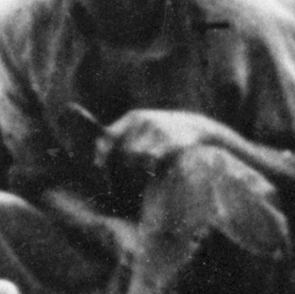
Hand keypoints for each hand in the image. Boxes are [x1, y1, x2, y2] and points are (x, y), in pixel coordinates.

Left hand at [104, 107, 223, 175]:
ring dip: (138, 169)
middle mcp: (145, 121)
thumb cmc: (162, 131)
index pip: (109, 135)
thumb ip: (123, 138)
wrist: (196, 126)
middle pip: (123, 151)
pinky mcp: (171, 142)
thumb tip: (99, 162)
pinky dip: (151, 169)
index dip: (102, 152)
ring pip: (137, 157)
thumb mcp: (143, 127)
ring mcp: (159, 131)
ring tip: (145, 170)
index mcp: (134, 117)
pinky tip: (156, 169)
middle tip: (126, 176)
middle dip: (123, 166)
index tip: (98, 166)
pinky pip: (153, 162)